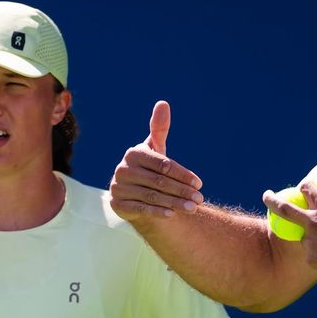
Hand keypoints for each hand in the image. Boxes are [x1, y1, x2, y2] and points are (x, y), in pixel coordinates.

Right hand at [110, 100, 204, 221]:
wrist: (134, 192)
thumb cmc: (150, 167)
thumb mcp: (155, 149)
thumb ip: (159, 128)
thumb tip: (163, 103)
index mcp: (134, 153)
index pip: (163, 164)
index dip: (183, 174)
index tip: (199, 183)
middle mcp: (122, 169)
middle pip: (159, 181)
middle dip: (182, 190)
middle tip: (200, 199)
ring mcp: (118, 187)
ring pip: (152, 196)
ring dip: (174, 203)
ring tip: (193, 208)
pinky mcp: (116, 204)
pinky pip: (140, 208)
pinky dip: (157, 211)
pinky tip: (172, 214)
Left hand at [261, 176, 316, 287]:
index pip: (308, 189)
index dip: (305, 185)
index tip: (303, 186)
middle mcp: (313, 223)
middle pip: (284, 208)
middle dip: (271, 200)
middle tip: (266, 195)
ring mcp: (309, 242)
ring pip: (304, 236)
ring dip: (311, 237)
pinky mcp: (310, 260)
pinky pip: (311, 253)